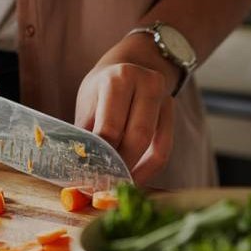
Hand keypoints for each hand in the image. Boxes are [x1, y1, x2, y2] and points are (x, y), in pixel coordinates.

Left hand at [75, 34, 180, 184]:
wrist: (131, 64)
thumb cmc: (102, 88)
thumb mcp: (88, 103)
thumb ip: (86, 133)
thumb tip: (79, 170)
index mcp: (119, 79)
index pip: (110, 128)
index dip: (100, 157)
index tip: (89, 178)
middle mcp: (147, 84)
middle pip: (136, 138)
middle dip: (120, 167)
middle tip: (104, 186)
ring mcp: (164, 98)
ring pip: (153, 146)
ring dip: (135, 171)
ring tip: (117, 184)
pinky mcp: (172, 113)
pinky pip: (164, 149)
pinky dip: (149, 168)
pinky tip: (135, 178)